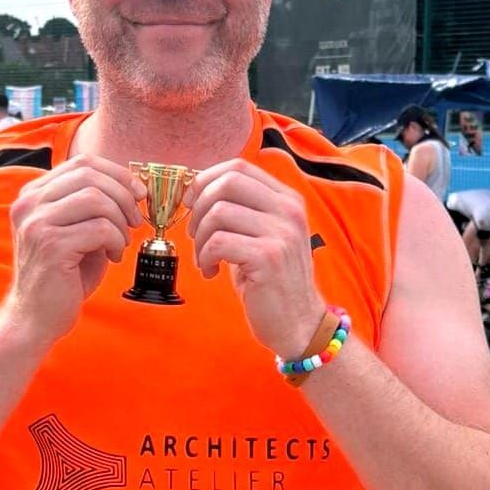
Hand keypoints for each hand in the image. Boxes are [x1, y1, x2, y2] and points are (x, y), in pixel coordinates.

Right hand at [5, 154, 143, 346]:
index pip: (82, 163)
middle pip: (90, 175)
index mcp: (33, 194)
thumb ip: (95, 205)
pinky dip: (116, 240)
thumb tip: (133, 185)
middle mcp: (29, 203)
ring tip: (120, 243)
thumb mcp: (77, 230)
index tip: (138, 193)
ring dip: (120, 221)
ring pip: (96, 199)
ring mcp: (36, 222)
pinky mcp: (50, 245)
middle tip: (134, 221)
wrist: (35, 318)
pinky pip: (100, 228)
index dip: (117, 173)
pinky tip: (113, 257)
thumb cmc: (62, 275)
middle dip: (123, 196)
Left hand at [186, 159, 320, 356]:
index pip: (238, 166)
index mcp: (287, 198)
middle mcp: (288, 210)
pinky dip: (205, 256)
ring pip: (218, 212)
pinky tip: (211, 272)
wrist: (298, 323)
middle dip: (199, 207)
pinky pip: (219, 242)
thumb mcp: (262, 234)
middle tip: (194, 234)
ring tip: (204, 258)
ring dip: (199, 237)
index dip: (206, 179)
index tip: (191, 202)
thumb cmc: (271, 278)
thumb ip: (241, 208)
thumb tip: (197, 188)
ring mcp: (281, 232)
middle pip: (227, 182)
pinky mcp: (268, 257)